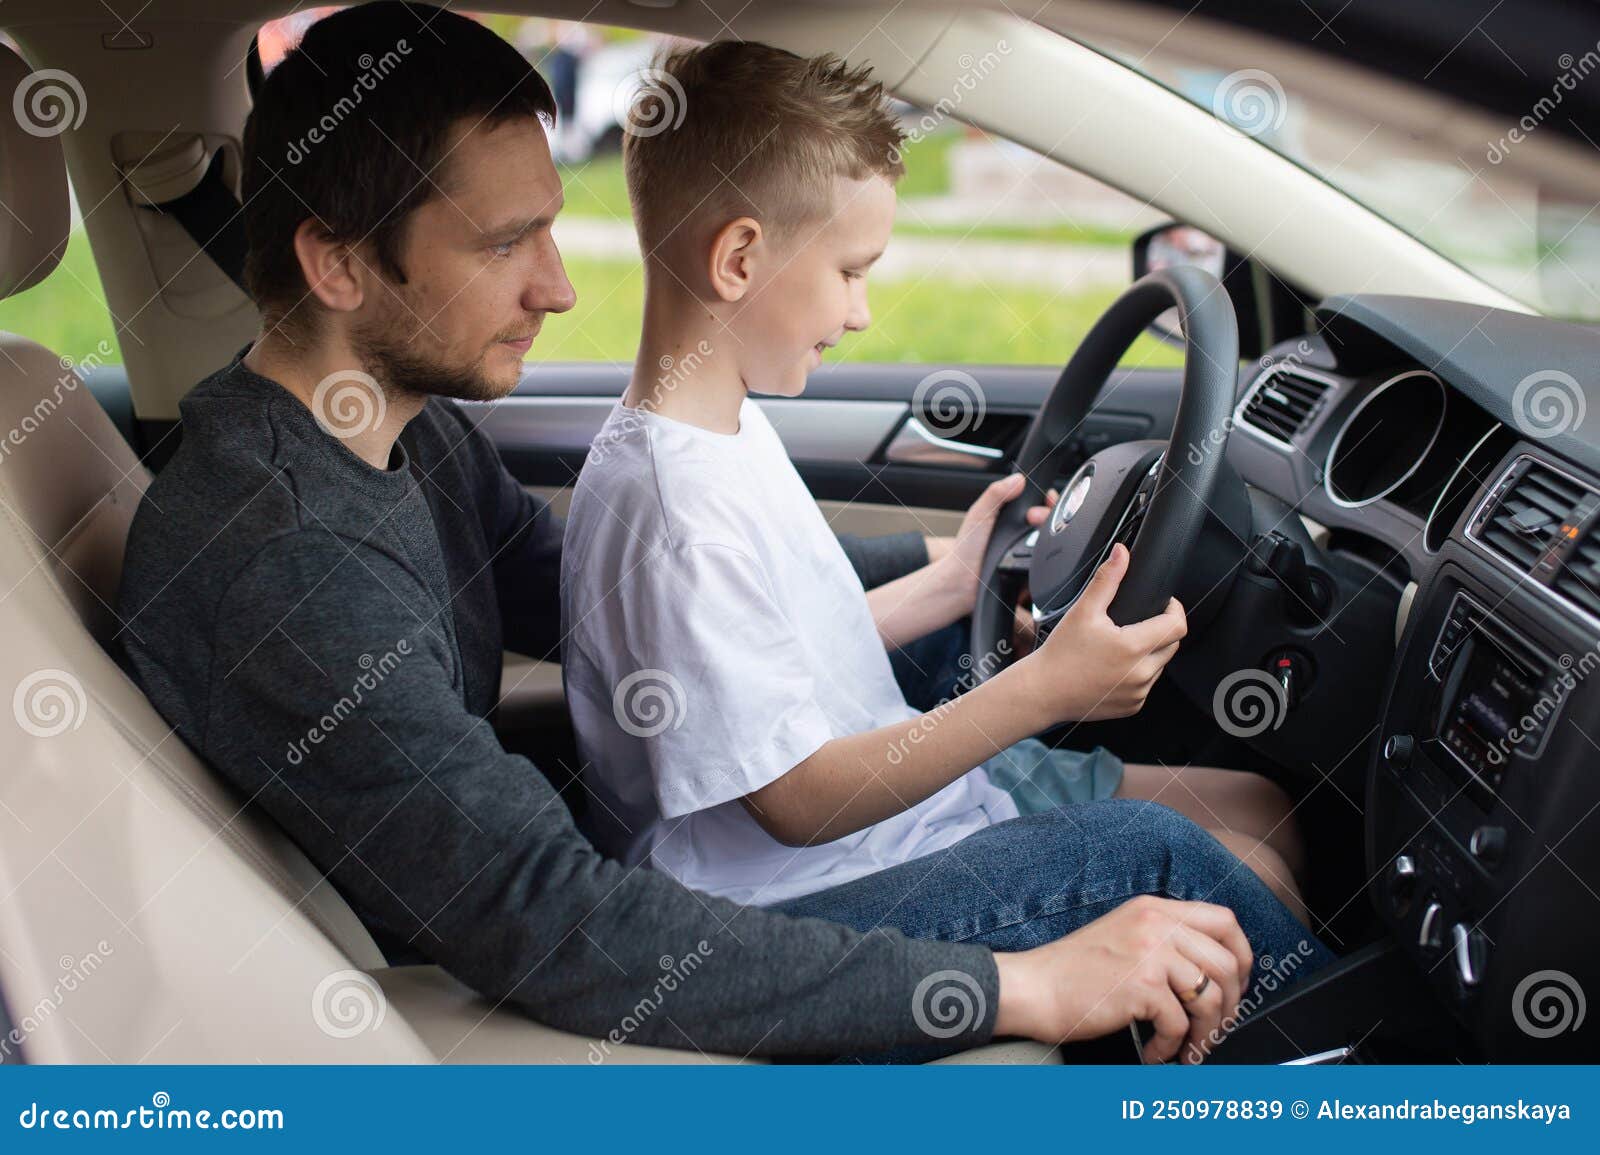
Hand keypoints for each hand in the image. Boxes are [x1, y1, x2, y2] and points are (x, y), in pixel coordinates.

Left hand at [934, 475, 1058, 611]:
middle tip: (1034, 518)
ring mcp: (1026, 552)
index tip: (1047, 499)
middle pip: (1048, 520)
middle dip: (1048, 516)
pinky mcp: (1030, 570)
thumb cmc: (965, 550)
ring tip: (1037, 538)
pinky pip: (1046, 563)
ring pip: (1051, 542)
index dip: (1047, 499)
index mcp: (1009, 516)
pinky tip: (1038, 558)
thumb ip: (995, 494)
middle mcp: (1020, 533)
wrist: (962, 582)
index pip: (1037, 502)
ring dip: (1050, 539)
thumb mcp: (979, 515)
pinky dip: (1047, 561)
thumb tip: (1017, 479)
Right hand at [992, 895, 1252, 1063]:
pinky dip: (1171, 1048)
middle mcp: (1156, 924)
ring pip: (1210, 998)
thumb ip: (1163, 940)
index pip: (1224, 920)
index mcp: (1154, 909)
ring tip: (1188, 1049)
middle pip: (1227, 962)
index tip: (1237, 983)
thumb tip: (1210, 972)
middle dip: (1230, 1005)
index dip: (1242, 955)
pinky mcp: (1141, 984)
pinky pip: (1179, 1024)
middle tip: (1214, 1027)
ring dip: (1205, 1034)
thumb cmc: (1072, 971)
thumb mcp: (1124, 935)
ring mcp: (1149, 952)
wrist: (1032, 986)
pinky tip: (1154, 1052)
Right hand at [1022, 542, 1186, 723]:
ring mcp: (1138, 693)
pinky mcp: (1133, 706)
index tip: (1163, 604)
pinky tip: (1114, 667)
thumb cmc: (1060, 654)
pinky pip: (1146, 685)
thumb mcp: (1083, 611)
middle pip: (1172, 644)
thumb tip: (1122, 553)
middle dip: (1160, 629)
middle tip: (1133, 623)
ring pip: (1160, 665)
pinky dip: (1137, 674)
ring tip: (1120, 646)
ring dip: (1150, 653)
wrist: (1043, 691)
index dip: (1174, 609)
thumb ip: (1107, 579)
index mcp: (1133, 647)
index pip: (1177, 625)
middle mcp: (1141, 674)